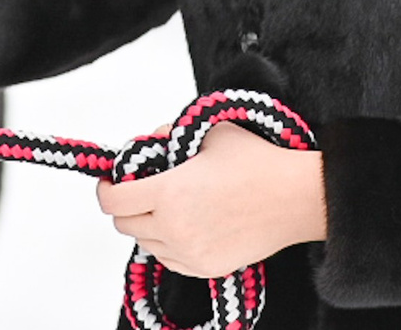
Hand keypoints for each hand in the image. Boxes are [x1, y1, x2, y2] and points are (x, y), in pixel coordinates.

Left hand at [94, 121, 326, 278]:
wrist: (294, 198)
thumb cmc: (256, 162)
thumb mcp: (208, 133)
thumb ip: (169, 135)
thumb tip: (149, 143)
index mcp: (168, 192)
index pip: (114, 201)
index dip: (106, 189)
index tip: (110, 181)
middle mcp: (174, 227)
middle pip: (125, 224)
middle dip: (125, 205)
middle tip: (137, 191)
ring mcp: (190, 253)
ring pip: (146, 243)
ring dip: (146, 225)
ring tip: (165, 206)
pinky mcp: (207, 268)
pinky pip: (169, 259)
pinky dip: (166, 244)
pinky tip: (182, 225)